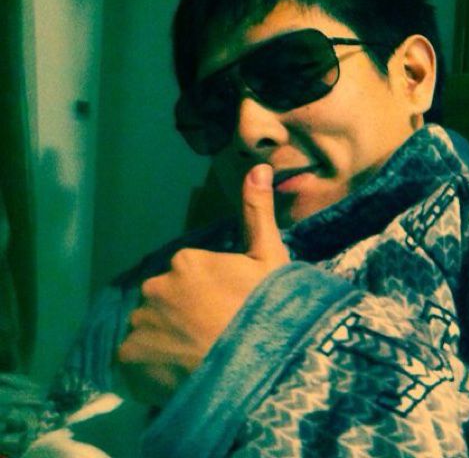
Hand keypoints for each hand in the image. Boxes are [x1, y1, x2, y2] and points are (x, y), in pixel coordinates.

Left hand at [117, 164, 289, 404]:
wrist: (258, 366)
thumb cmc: (267, 308)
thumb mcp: (269, 258)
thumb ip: (256, 212)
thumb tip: (258, 167)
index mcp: (186, 260)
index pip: (189, 276)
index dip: (209, 296)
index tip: (227, 311)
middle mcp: (155, 286)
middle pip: (166, 301)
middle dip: (182, 315)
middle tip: (213, 337)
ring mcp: (139, 325)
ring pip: (150, 329)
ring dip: (166, 341)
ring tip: (197, 359)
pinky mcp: (127, 360)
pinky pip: (136, 361)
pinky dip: (151, 367)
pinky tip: (178, 374)